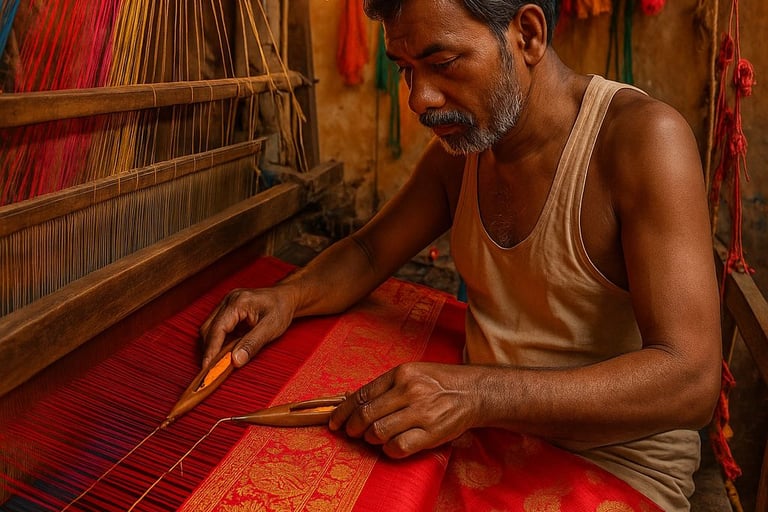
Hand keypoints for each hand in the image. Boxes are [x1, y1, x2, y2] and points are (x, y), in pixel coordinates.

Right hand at [199, 286, 296, 367]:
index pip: (218, 329)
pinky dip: (219, 340)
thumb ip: (252, 344)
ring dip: (213, 345)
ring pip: (210, 328)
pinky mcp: (227, 309)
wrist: (286, 297)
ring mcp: (226, 303)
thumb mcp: (271, 328)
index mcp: (238, 302)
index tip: (207, 367)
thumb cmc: (281, 309)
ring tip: (219, 362)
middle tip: (212, 369)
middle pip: (208, 328)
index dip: (211, 350)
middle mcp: (228, 300)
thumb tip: (235, 361)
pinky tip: (226, 350)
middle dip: (209, 349)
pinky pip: (216, 327)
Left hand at [329, 362, 476, 457]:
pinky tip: (391, 446)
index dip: (344, 411)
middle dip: (353, 428)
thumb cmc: (441, 382)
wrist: (474, 392)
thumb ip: (387, 386)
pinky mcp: (431, 433)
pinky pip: (398, 447)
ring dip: (371, 439)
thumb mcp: (413, 373)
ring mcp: (421, 412)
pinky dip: (389, 450)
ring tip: (375, 438)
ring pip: (379, 432)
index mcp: (402, 373)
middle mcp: (410, 391)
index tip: (336, 421)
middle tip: (352, 433)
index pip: (362, 394)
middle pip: (366, 414)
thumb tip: (355, 400)